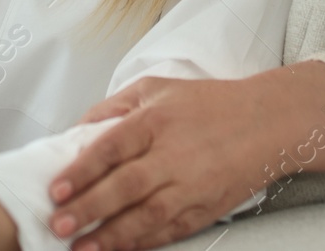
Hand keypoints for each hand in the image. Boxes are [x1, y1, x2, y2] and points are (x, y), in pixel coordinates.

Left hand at [45, 62, 324, 250]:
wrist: (268, 123)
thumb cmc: (209, 104)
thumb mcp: (156, 89)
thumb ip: (113, 107)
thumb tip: (77, 130)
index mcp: (155, 121)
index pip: (111, 147)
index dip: (81, 170)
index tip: (55, 189)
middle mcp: (173, 155)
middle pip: (125, 186)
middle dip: (89, 208)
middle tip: (59, 224)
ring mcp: (191, 186)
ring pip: (146, 216)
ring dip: (112, 235)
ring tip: (82, 247)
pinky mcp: (206, 209)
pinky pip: (170, 231)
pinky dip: (145, 243)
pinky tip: (122, 249)